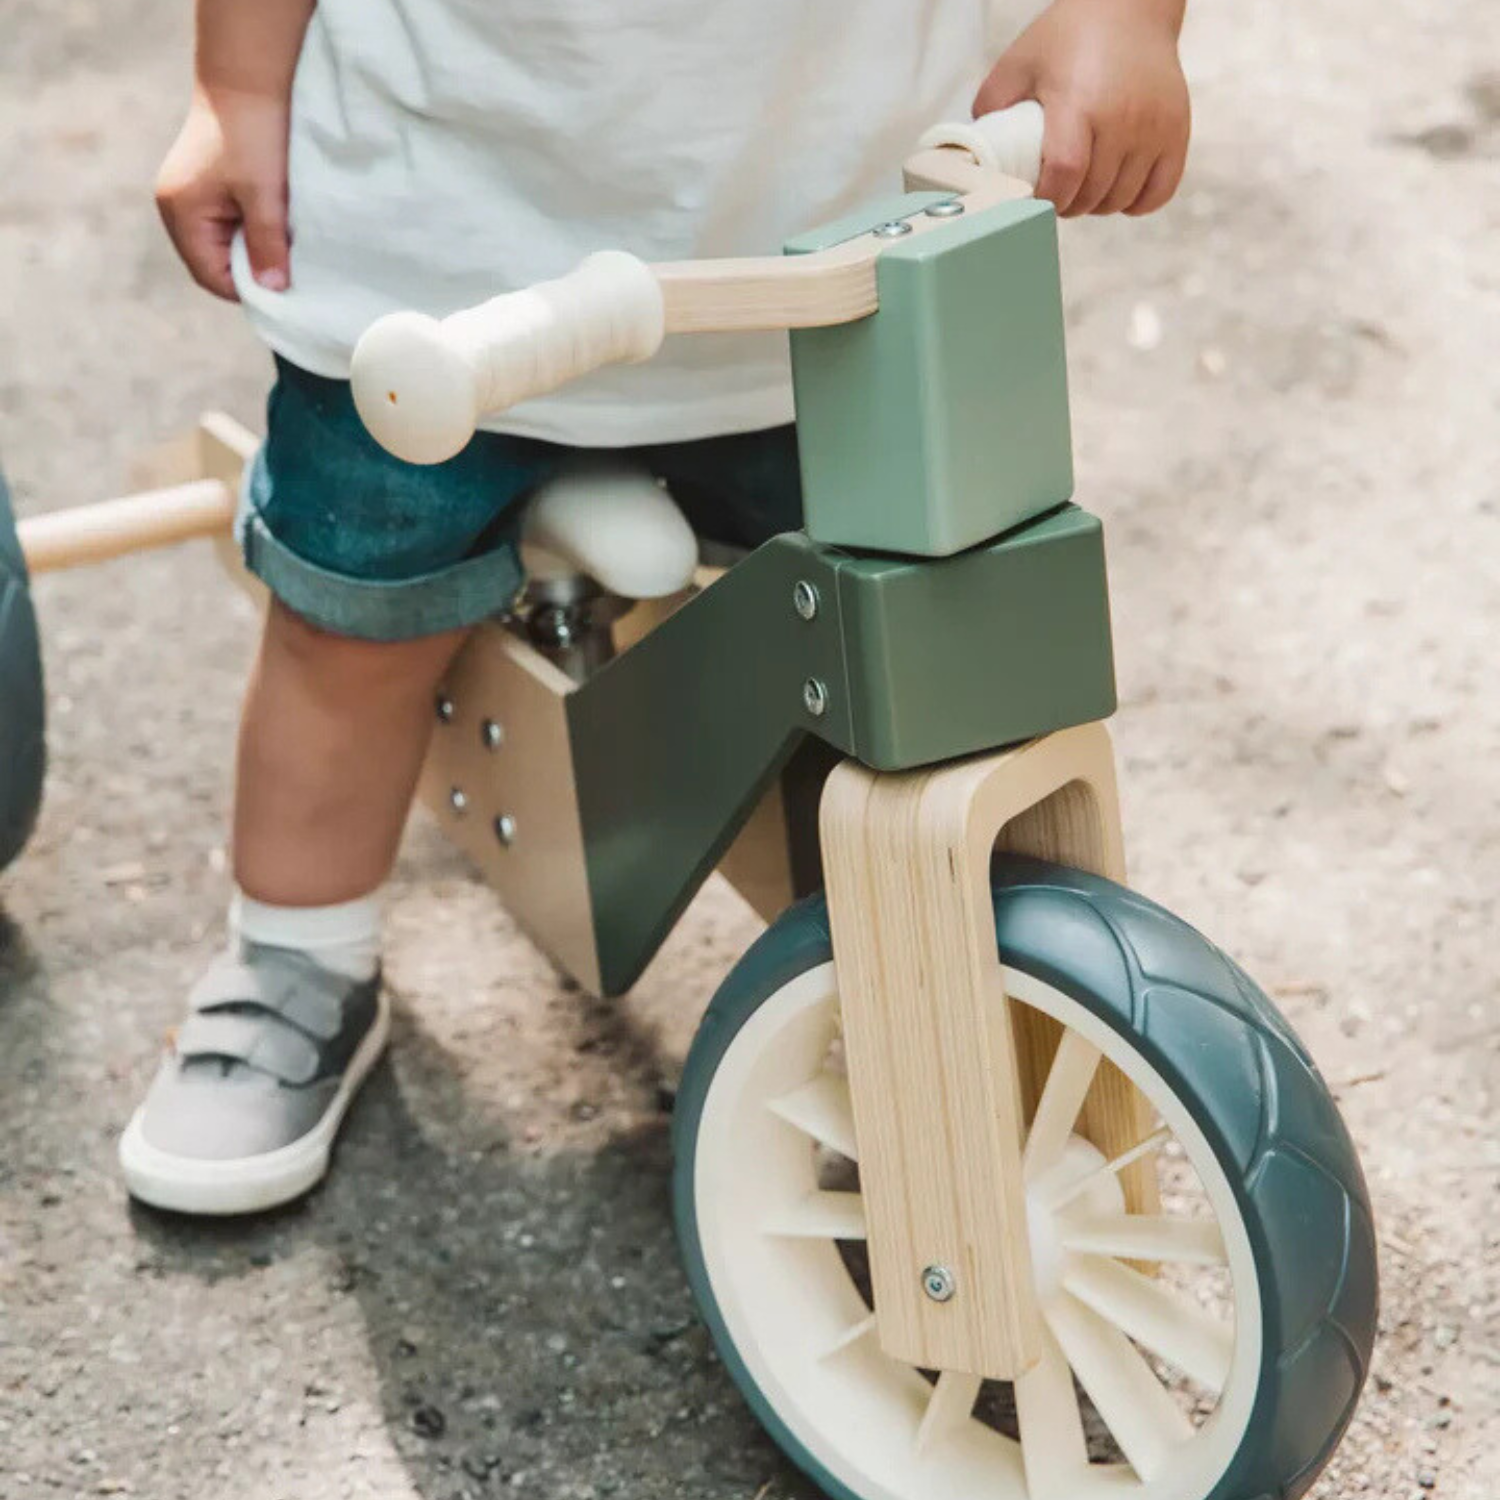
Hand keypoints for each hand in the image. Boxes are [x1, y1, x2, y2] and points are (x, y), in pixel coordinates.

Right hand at [155, 86, 290, 299]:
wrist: (249, 80)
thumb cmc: (253, 135)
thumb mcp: (265, 196)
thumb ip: (267, 244)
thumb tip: (272, 289)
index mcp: (181, 213)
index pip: (211, 277)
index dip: (249, 290)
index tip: (285, 289)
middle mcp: (176, 208)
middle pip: (216, 265)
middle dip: (252, 270)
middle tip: (289, 268)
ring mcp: (189, 197)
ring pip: (225, 246)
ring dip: (255, 248)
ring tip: (283, 241)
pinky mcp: (205, 186)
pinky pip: (229, 225)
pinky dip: (253, 230)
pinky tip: (275, 222)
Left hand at [975, 0, 1189, 216]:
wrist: (1130, 6)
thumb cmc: (1069, 36)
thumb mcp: (1019, 63)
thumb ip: (991, 109)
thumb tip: (975, 157)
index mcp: (1079, 102)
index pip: (1065, 174)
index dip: (1046, 198)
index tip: (1034, 198)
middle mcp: (1123, 117)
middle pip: (1091, 195)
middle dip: (1066, 205)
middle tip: (1054, 194)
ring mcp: (1155, 126)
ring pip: (1121, 200)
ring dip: (1097, 206)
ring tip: (1082, 189)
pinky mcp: (1177, 131)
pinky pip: (1159, 193)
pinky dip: (1136, 203)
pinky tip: (1117, 191)